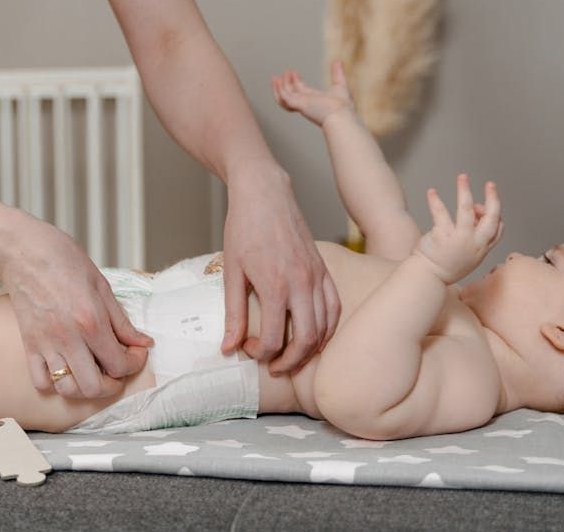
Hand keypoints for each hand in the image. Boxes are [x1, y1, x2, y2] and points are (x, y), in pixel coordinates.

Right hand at [0, 218, 153, 398]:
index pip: (119, 363)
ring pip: (67, 390)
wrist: (23, 251)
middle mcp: (68, 338)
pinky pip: (40, 381)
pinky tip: (65, 368)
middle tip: (117, 371)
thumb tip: (143, 342)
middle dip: (112, 384)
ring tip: (92, 373)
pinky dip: (54, 383)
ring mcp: (46, 344)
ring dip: (84, 388)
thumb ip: (122, 321)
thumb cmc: (63, 260)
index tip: (136, 352)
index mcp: (91, 321)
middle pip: (94, 387)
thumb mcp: (102, 286)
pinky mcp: (29, 345)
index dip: (135, 362)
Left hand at [221, 166, 341, 374]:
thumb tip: (229, 348)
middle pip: (307, 340)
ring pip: (325, 327)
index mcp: (275, 286)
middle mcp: (302, 283)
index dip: (261, 353)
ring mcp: (317, 276)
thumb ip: (233, 313)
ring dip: (311, 349)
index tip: (248, 349)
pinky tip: (315, 336)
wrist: (264, 194)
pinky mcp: (324, 269)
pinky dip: (328, 328)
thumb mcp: (231, 272)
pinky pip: (334, 306)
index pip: (274, 339)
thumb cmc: (243, 229)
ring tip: (293, 357)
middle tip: (274, 368)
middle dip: (290, 362)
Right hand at [271, 61, 354, 126]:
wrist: (341, 116)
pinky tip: (278, 81)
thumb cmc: (342, 106)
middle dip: (285, 83)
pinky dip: (279, 90)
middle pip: (291, 93)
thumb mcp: (339, 85)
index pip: (301, 90)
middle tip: (284, 73)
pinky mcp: (298, 105)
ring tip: (276, 77)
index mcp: (314, 100)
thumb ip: (337, 74)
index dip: (295, 81)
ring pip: (284, 98)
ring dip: (279, 87)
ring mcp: (301, 105)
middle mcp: (306, 103)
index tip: (293, 72)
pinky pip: (284, 98)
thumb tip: (337, 61)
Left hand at [414, 174, 502, 283]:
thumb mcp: (468, 256)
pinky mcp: (442, 235)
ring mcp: (459, 239)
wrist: (428, 279)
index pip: (498, 230)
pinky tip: (432, 191)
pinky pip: (441, 213)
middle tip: (490, 184)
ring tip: (463, 176)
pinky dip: (435, 200)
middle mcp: (474, 243)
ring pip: (466, 209)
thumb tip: (475, 209)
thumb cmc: (445, 266)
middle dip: (493, 198)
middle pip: (490, 217)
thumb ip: (475, 235)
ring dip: (465, 190)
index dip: (497, 216)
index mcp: (482, 249)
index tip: (488, 208)